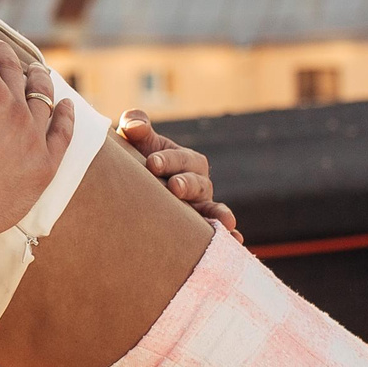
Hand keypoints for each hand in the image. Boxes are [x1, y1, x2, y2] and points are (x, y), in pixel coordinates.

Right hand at [0, 23, 75, 253]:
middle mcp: (18, 110)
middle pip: (13, 72)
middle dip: (0, 53)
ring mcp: (35, 138)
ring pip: (43, 98)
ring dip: (37, 78)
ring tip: (33, 70)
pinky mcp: (44, 166)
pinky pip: (63, 135)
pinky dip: (66, 116)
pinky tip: (65, 105)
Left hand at [118, 110, 240, 241]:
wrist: (131, 190)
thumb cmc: (136, 162)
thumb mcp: (135, 142)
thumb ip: (135, 126)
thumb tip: (134, 126)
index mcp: (185, 160)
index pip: (181, 158)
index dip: (168, 160)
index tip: (152, 163)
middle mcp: (198, 182)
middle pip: (197, 182)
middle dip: (187, 183)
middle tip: (174, 186)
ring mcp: (200, 206)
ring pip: (211, 207)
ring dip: (217, 213)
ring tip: (225, 221)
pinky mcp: (200, 228)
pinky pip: (216, 231)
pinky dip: (229, 235)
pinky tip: (235, 240)